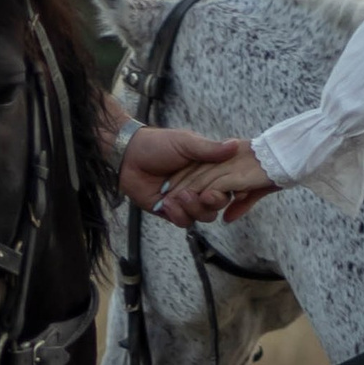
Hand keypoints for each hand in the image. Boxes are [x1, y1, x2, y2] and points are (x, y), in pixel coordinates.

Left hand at [160, 147, 277, 225]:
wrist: (129, 156)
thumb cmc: (158, 144)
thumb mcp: (186, 142)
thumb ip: (210, 149)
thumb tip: (235, 146)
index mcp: (208, 170)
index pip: (229, 186)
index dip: (233, 191)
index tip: (232, 190)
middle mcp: (200, 187)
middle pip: (217, 205)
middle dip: (212, 202)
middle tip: (203, 195)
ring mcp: (186, 200)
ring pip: (203, 217)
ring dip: (193, 209)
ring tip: (179, 196)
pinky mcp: (171, 211)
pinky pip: (183, 221)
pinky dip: (178, 214)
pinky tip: (167, 203)